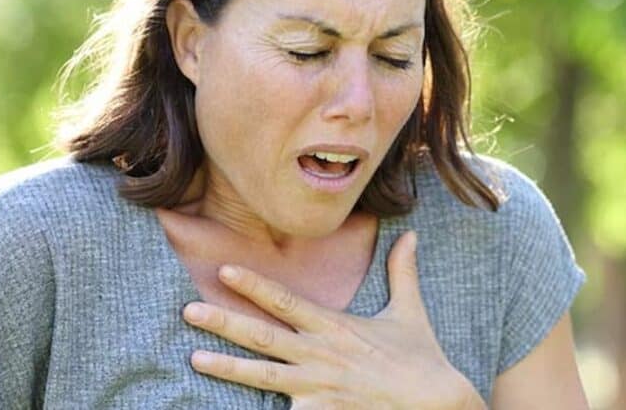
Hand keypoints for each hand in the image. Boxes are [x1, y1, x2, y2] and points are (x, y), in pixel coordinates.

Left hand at [182, 231, 485, 408]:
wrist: (436, 402)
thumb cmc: (421, 358)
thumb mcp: (410, 311)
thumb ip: (402, 273)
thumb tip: (410, 234)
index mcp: (336, 327)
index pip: (287, 301)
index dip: (254, 285)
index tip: (225, 269)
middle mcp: (322, 355)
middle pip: (264, 336)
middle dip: (224, 322)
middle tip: (189, 310)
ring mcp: (319, 388)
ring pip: (264, 376)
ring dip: (228, 367)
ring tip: (195, 360)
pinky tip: (229, 408)